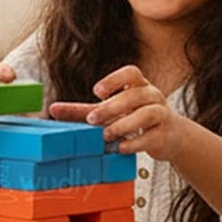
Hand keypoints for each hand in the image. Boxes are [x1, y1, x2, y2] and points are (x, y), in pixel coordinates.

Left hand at [48, 65, 186, 159]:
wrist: (169, 137)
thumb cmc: (135, 120)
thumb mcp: (109, 113)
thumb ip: (82, 111)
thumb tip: (52, 109)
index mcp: (138, 86)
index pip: (132, 73)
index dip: (115, 80)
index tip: (97, 92)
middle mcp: (152, 96)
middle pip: (136, 95)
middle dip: (112, 107)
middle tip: (92, 120)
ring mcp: (162, 114)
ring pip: (147, 113)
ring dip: (125, 124)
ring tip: (106, 135)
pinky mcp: (165, 134)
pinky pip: (153, 136)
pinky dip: (136, 142)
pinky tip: (122, 148)